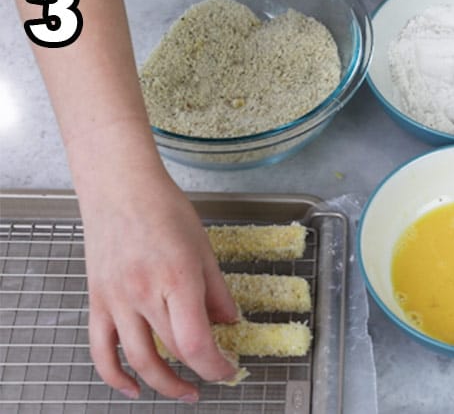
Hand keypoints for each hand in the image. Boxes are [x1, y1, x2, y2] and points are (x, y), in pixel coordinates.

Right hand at [7, 0, 237, 398]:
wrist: (120, 187)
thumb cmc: (166, 208)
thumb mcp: (203, 246)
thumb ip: (217, 289)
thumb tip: (231, 323)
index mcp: (177, 279)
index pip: (195, 342)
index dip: (216, 365)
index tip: (230, 371)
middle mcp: (144, 295)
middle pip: (170, 352)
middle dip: (196, 372)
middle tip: (213, 377)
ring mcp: (116, 301)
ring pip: (136, 360)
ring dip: (161, 384)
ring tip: (183, 393)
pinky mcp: (97, 302)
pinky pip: (101, 350)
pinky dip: (114, 376)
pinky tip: (133, 389)